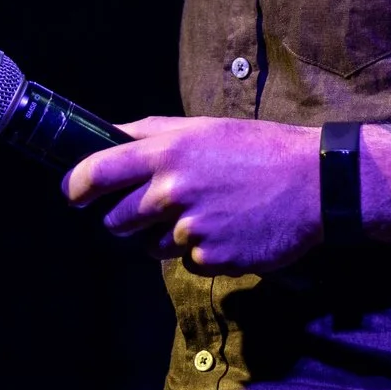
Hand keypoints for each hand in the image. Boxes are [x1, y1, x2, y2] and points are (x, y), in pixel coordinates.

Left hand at [62, 117, 322, 275]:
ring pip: (152, 246)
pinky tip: (228, 230)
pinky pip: (188, 262)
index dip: (77, 186)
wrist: (316, 184)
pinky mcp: (212, 259)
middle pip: (117, 220)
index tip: (74, 194)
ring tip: (206, 214)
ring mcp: (191, 229)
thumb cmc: (260, 149)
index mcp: (168, 152)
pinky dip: (201, 251)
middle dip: (125, 219)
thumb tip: (111, 136)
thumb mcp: (206, 127)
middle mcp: (173, 191)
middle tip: (153, 209)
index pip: (98, 172)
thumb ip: (154, 132)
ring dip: (167, 236)